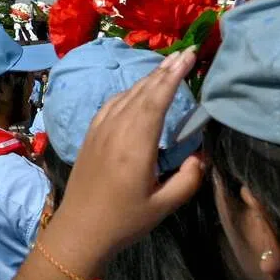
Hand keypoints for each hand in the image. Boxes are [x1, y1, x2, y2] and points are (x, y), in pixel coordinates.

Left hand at [47, 48, 204, 269]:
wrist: (80, 226)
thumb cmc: (124, 220)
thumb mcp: (163, 206)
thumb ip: (187, 180)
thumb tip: (199, 156)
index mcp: (134, 144)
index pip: (155, 100)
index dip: (171, 77)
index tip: (186, 58)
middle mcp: (115, 129)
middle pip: (141, 92)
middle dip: (163, 71)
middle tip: (182, 53)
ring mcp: (99, 128)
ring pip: (125, 95)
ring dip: (146, 79)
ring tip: (166, 66)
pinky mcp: (90, 132)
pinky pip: (111, 103)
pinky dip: (128, 91)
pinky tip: (137, 91)